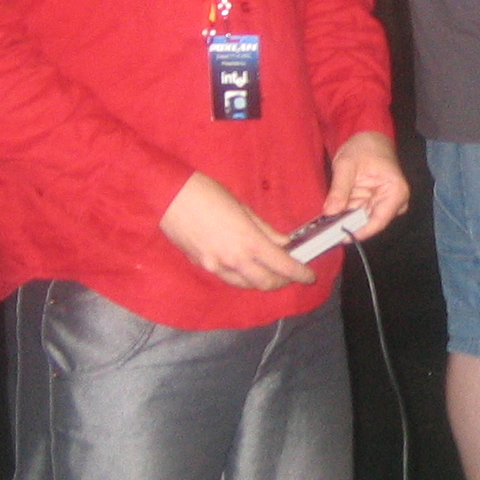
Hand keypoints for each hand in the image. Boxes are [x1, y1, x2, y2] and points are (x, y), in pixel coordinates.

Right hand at [159, 173, 313, 289]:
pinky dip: (242, 277)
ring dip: (262, 281)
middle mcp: (234, 260)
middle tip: (290, 274)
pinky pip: (228, 278)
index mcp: (248, 241)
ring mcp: (216, 266)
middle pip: (266, 283)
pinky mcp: (203, 266)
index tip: (309, 276)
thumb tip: (283, 243)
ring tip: (270, 272)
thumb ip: (265, 229)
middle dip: (282, 281)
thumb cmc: (208, 194)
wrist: (170, 196)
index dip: (300, 273)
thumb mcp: (243, 208)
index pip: (282, 266)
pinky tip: (246, 267)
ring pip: (246, 285)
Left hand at [321, 130, 409, 240]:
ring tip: (327, 219)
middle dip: (348, 224)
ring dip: (345, 218)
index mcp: (395, 192)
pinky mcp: (376, 203)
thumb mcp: (347, 165)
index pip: (378, 221)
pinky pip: (359, 213)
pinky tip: (334, 211)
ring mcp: (386, 203)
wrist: (368, 138)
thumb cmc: (363, 147)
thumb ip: (339, 190)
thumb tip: (330, 212)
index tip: (339, 237)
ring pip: (362, 219)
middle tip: (326, 229)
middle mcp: (395, 202)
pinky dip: (346, 213)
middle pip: (369, 222)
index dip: (358, 232)